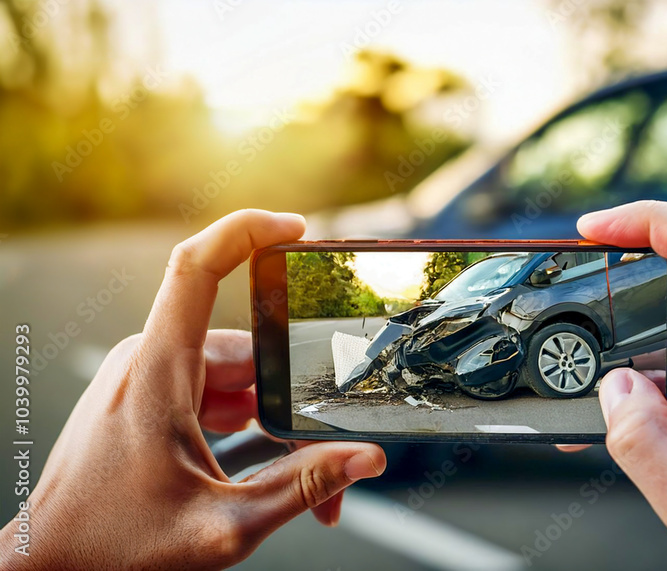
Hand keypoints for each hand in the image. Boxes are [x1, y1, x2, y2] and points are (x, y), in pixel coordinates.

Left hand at [2, 210, 384, 569]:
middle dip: (291, 397)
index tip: (297, 229)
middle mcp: (147, 362)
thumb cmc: (114, 548)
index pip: (197, 267)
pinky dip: (245, 425)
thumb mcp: (224, 525)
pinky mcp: (148, 397)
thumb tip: (364, 459)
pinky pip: (212, 393)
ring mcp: (146, 379)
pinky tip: (261, 469)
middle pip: (245, 347)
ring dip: (270, 420)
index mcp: (156, 372)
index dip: (248, 232)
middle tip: (323, 449)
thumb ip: (302, 487)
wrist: (53, 568)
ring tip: (293, 478)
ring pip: (234, 376)